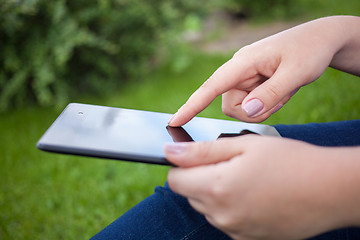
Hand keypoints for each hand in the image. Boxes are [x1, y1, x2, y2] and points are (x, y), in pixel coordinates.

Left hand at [165, 136, 359, 239]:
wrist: (329, 190)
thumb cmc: (289, 161)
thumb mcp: (242, 146)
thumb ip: (201, 151)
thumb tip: (169, 152)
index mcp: (215, 188)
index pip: (175, 180)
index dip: (183, 165)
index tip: (198, 157)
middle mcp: (221, 215)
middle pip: (190, 194)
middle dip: (200, 177)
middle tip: (230, 163)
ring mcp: (235, 230)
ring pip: (207, 208)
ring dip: (216, 191)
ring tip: (246, 178)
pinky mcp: (248, 238)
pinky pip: (226, 220)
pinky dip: (231, 206)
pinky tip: (254, 194)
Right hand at [168, 16, 359, 125]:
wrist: (320, 40)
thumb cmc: (309, 51)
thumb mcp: (297, 73)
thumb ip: (271, 93)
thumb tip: (246, 111)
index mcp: (244, 62)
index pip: (212, 86)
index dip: (192, 105)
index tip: (174, 120)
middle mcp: (239, 70)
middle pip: (230, 105)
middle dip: (254, 110)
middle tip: (280, 97)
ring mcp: (244, 77)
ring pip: (241, 108)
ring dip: (263, 107)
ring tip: (284, 90)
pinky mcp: (251, 83)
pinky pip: (251, 105)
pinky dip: (267, 104)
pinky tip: (281, 91)